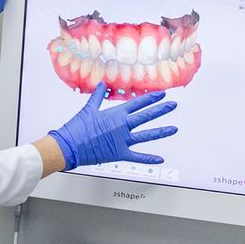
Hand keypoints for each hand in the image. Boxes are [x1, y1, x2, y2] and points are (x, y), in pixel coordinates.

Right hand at [48, 84, 178, 168]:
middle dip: (161, 110)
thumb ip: (97, 96)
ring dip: (162, 131)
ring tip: (174, 128)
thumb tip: (101, 84)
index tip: (162, 94)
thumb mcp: (88, 109)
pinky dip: (149, 159)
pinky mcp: (120, 154)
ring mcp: (123, 140)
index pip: (138, 103)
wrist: (70, 146)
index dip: (151, 98)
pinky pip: (138, 157)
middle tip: (173, 105)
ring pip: (147, 135)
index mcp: (116, 114)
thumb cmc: (77, 127)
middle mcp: (123, 126)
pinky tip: (160, 159)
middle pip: (146, 116)